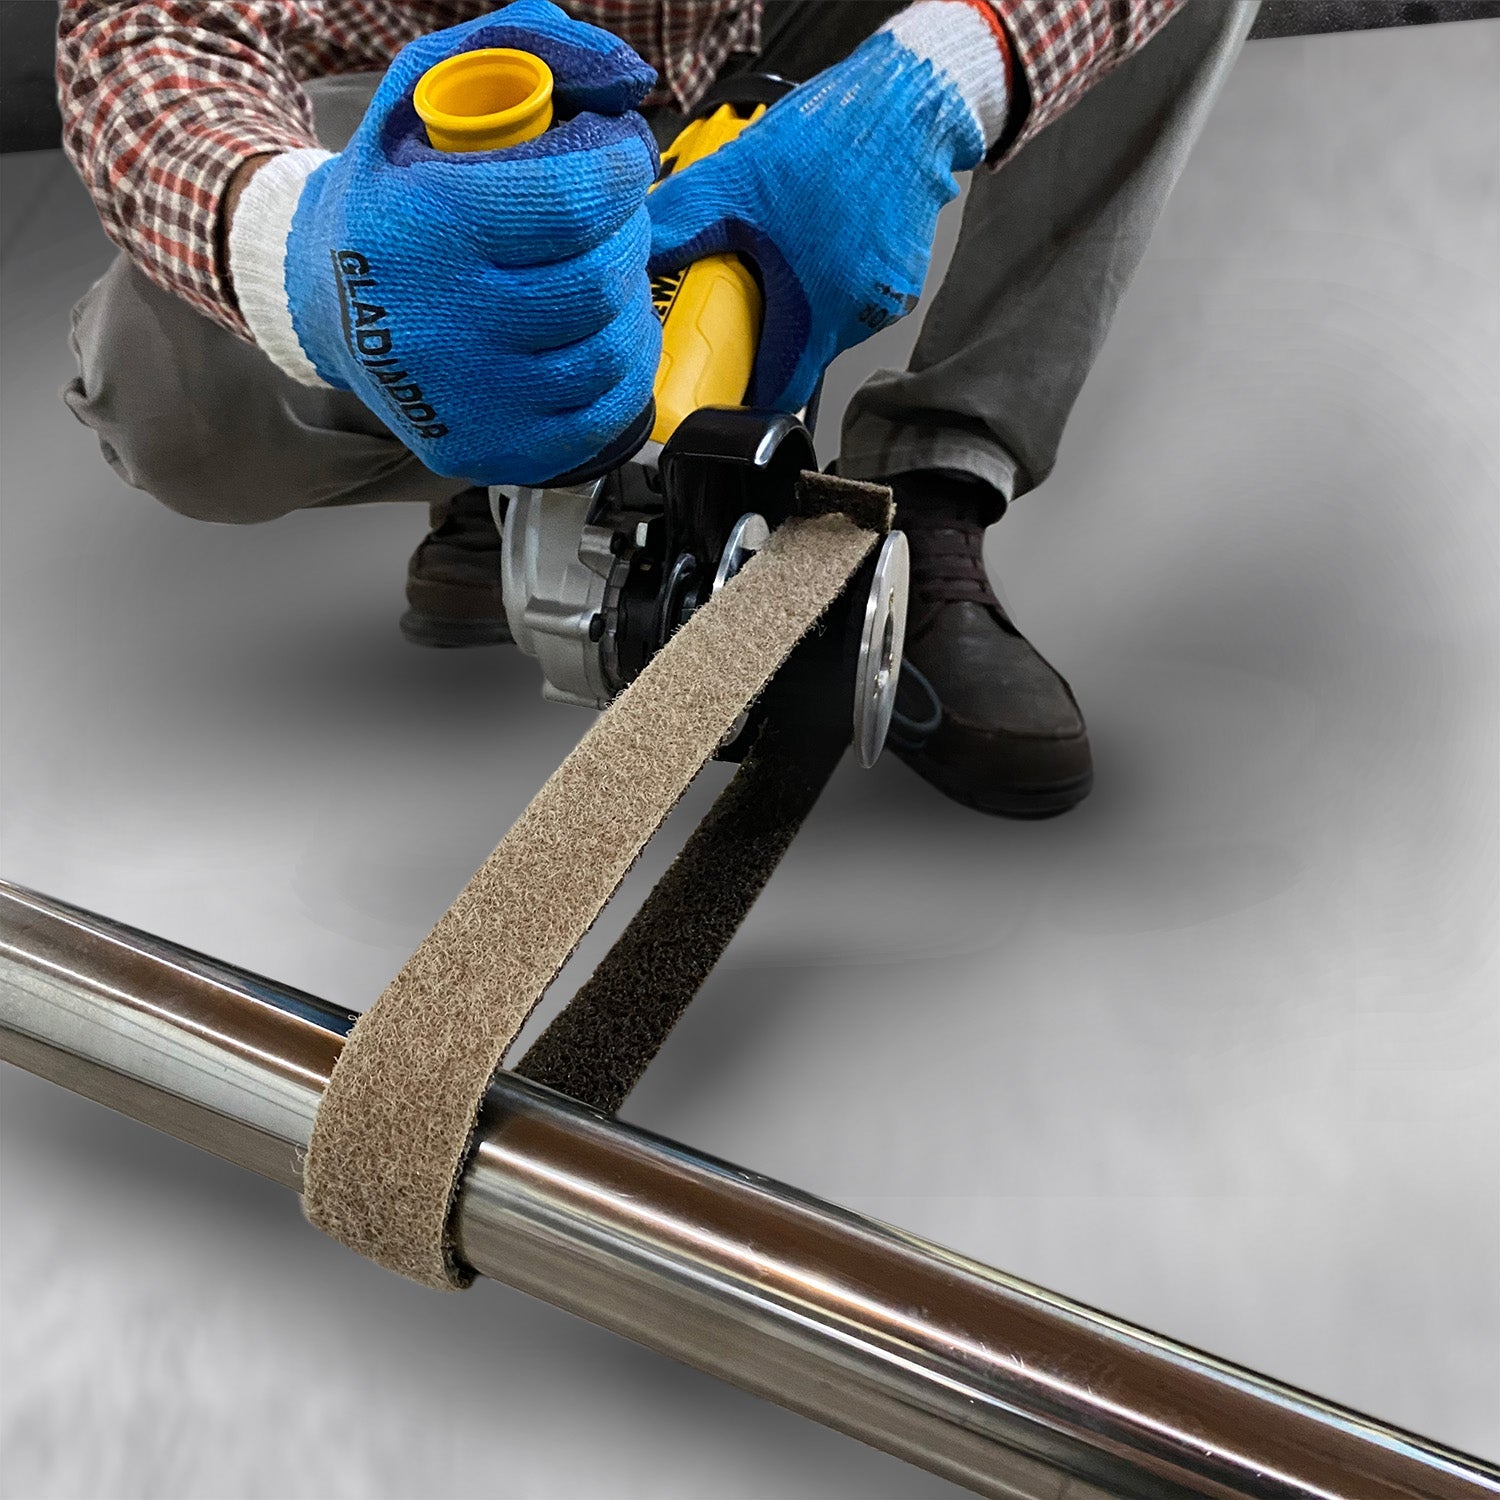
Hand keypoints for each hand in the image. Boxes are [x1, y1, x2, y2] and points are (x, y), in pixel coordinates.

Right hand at [228, 0, 660, 485]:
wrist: (325, 302)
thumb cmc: (391, 195)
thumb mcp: (425, 89)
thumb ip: (524, 47)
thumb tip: (625, 76)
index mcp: (423, 230)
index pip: (574, 200)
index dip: (623, 168)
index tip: (623, 155)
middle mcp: (439, 326)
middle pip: (598, 279)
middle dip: (626, 233)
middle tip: (611, 216)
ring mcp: (466, 401)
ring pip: (608, 350)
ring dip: (629, 301)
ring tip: (604, 271)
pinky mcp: (489, 450)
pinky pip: (602, 414)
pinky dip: (624, 368)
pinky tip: (602, 331)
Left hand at [647, 1, 1010, 412]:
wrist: (912, 106)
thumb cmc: (835, 143)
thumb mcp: (736, 182)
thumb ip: (680, 225)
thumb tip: (634, 250)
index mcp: (815, 315)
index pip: (778, 393)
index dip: (746, 394)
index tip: (723, 384)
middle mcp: (856, 319)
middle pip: (800, 353)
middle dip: (766, 331)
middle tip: (739, 295)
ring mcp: (886, 299)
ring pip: (827, 320)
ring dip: (799, 298)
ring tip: (781, 249)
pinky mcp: (903, 273)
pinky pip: (854, 291)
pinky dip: (830, 272)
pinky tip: (816, 230)